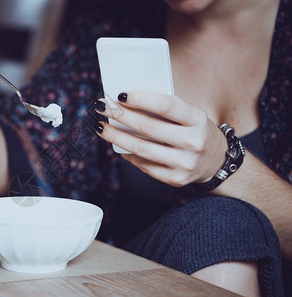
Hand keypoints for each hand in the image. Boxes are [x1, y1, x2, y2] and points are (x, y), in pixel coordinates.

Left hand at [94, 91, 226, 186]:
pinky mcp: (176, 179)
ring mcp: (185, 163)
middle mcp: (194, 142)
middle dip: (120, 116)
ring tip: (101, 127)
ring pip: (141, 148)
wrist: (216, 162)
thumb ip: (166, 109)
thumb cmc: (195, 131)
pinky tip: (117, 146)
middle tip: (102, 107)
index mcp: (198, 119)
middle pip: (148, 127)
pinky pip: (144, 164)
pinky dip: (127, 154)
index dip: (141, 99)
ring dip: (116, 137)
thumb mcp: (190, 115)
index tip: (119, 94)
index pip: (166, 105)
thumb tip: (127, 101)